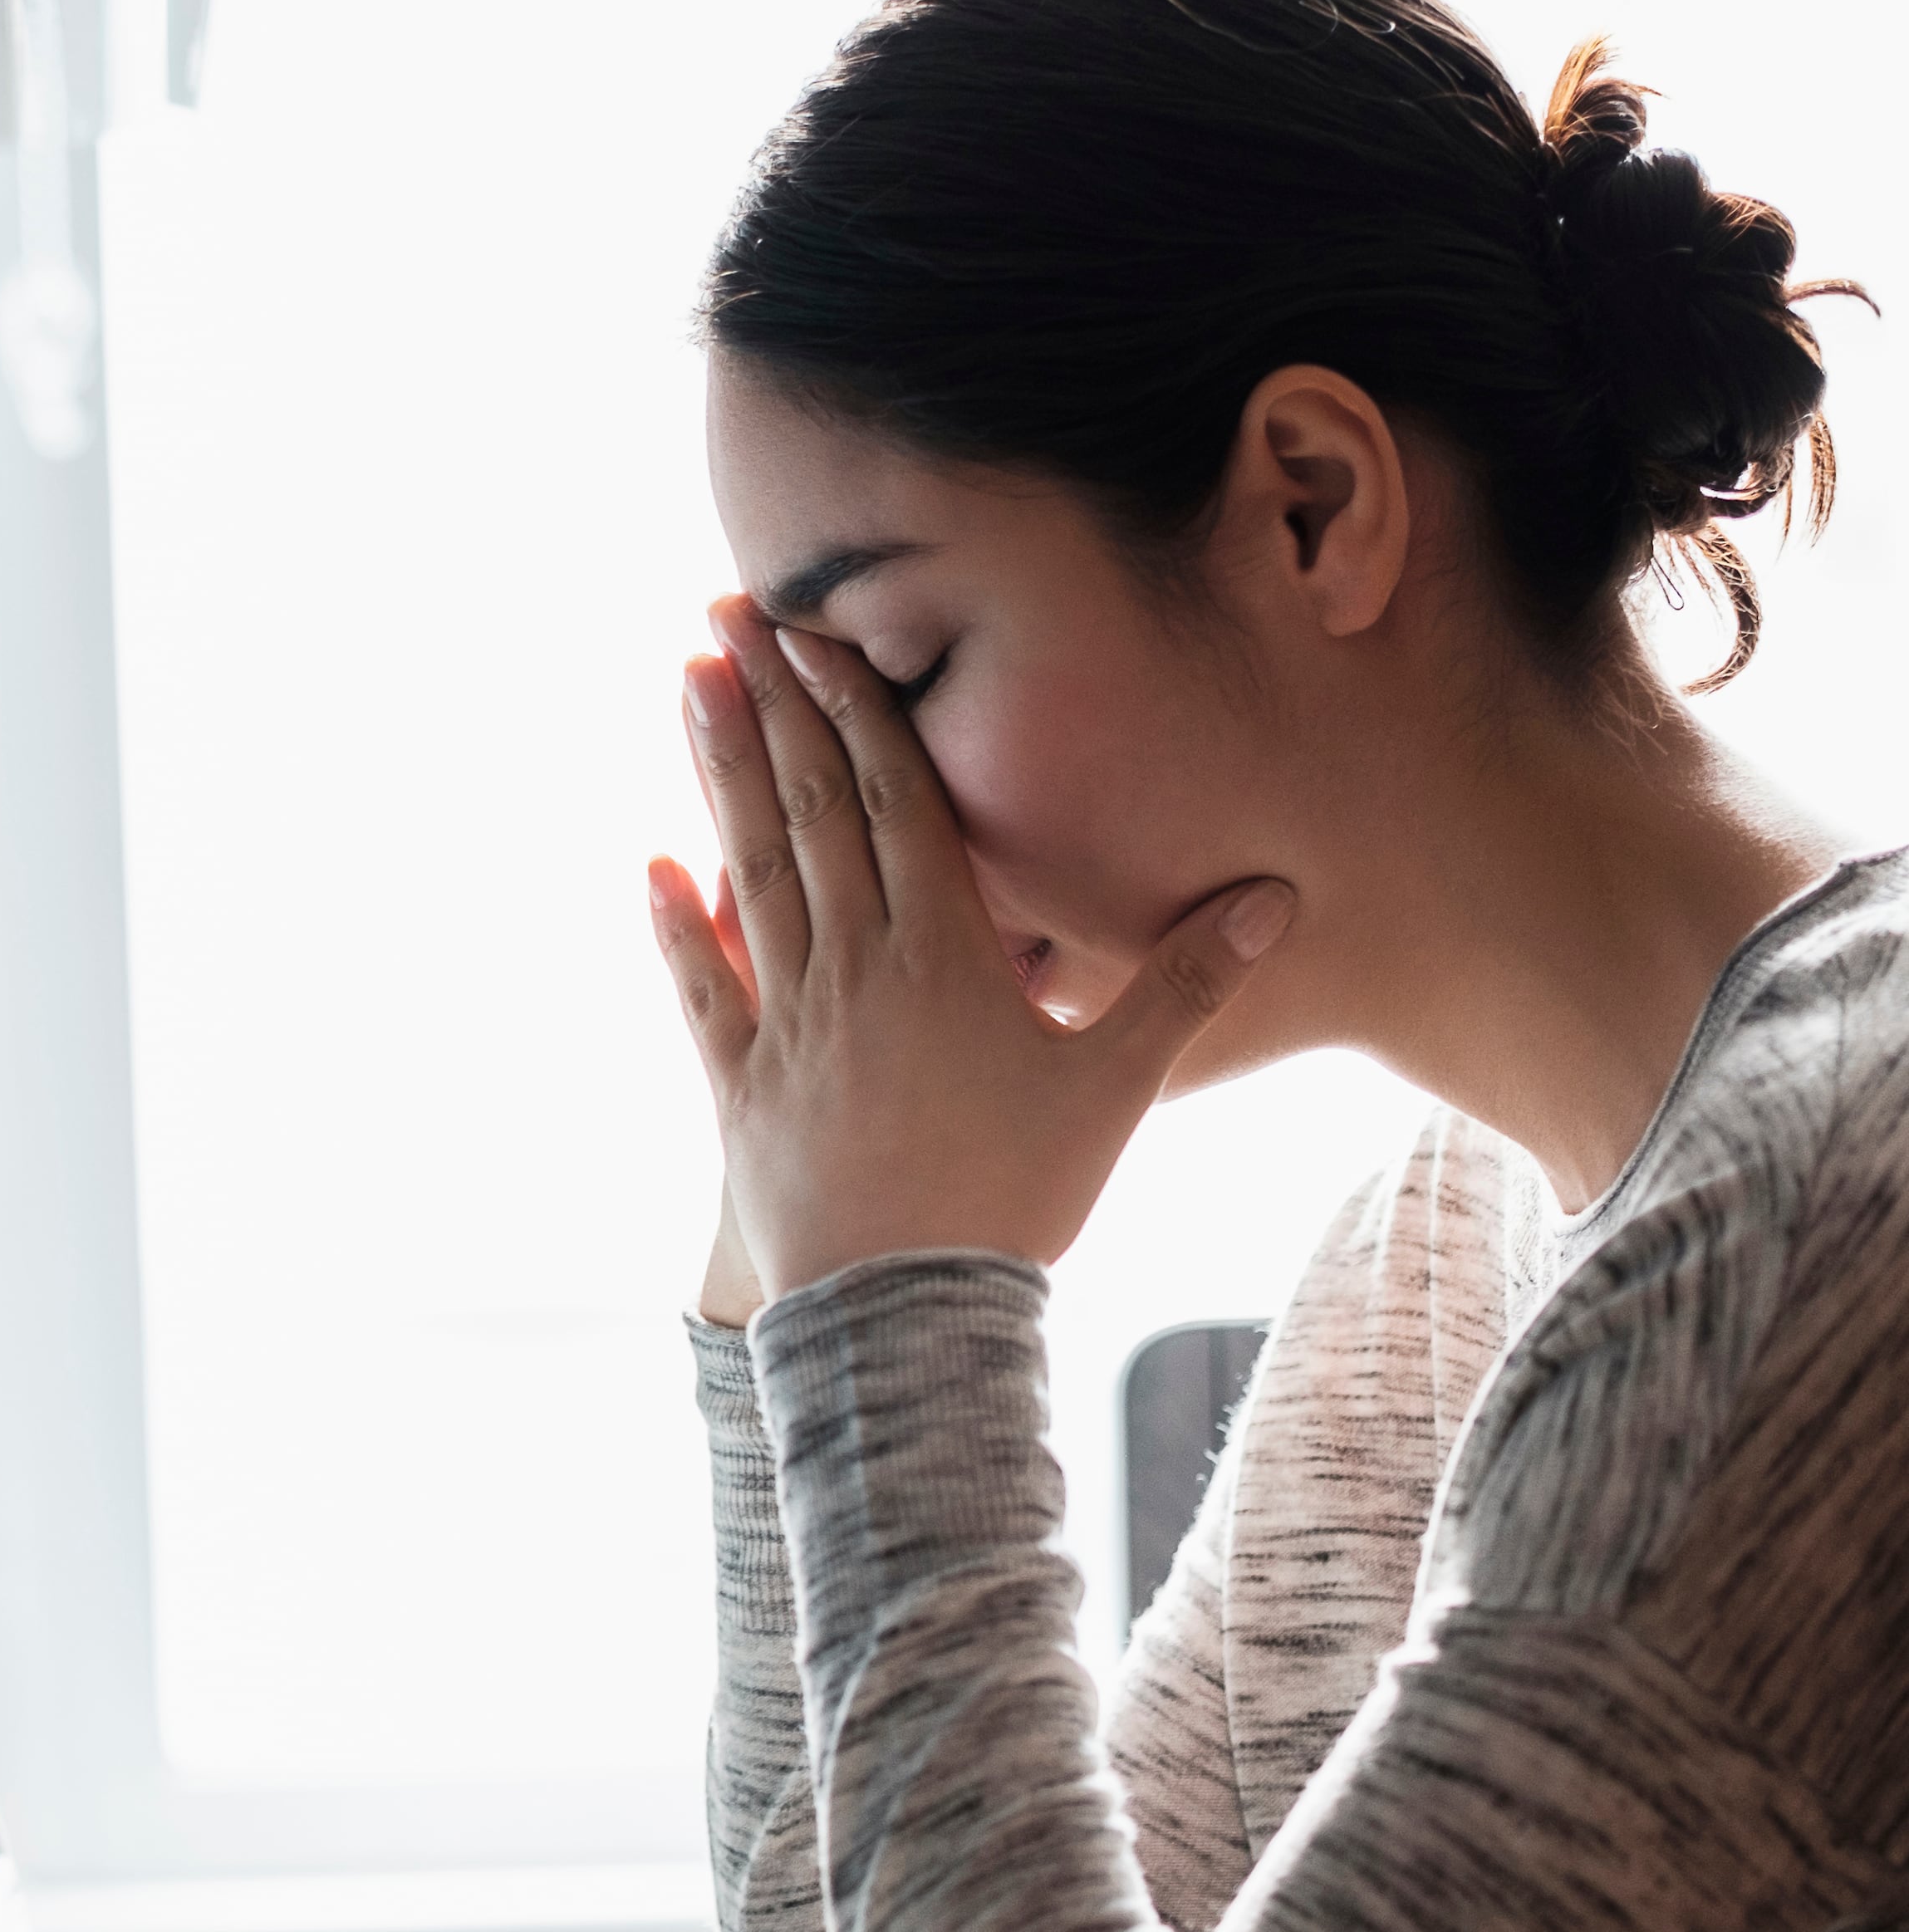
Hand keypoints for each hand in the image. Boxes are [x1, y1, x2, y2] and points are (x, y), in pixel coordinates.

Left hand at [643, 598, 1292, 1307]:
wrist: (910, 1314)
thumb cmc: (1019, 1197)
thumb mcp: (1114, 1086)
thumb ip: (1188, 984)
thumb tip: (1280, 895)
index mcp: (943, 955)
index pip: (895, 803)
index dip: (858, 711)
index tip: (819, 633)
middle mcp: (854, 970)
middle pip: (811, 813)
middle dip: (775, 708)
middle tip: (729, 617)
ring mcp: (786, 1024)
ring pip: (750, 874)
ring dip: (718, 776)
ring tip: (690, 686)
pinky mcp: (737, 1087)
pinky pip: (700, 989)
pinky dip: (675, 923)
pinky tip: (651, 862)